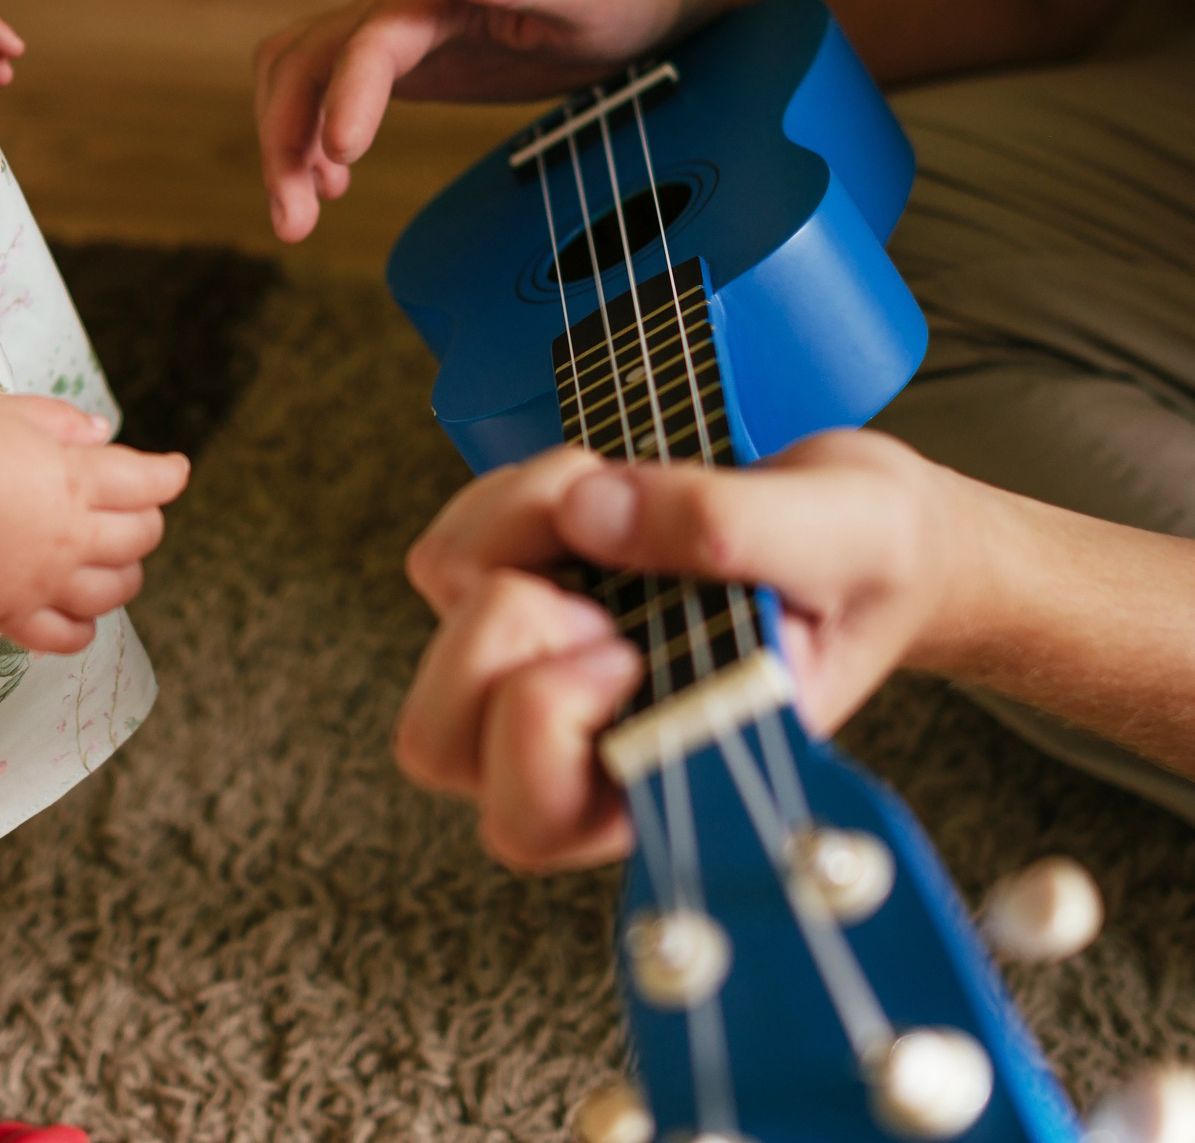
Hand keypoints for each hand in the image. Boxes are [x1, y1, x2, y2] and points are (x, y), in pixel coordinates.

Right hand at [0, 394, 189, 653]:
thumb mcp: (9, 411)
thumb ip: (62, 421)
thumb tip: (102, 433)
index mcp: (77, 480)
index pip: (150, 484)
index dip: (170, 475)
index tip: (174, 470)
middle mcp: (73, 537)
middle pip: (141, 538)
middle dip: (146, 520)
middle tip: (131, 509)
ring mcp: (45, 582)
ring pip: (116, 592)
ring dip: (125, 574)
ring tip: (111, 561)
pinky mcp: (12, 615)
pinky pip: (68, 637)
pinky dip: (84, 627)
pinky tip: (78, 610)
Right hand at [255, 0, 719, 241]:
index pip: (371, 39)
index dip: (348, 95)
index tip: (340, 156)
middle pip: (308, 60)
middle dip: (286, 135)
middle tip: (292, 218)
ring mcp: (397, 29)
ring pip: (303, 76)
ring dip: (285, 142)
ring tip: (298, 215)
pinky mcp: (405, 60)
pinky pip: (330, 91)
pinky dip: (310, 137)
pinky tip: (329, 184)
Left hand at [395, 433, 973, 871]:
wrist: (867, 532)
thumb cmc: (868, 566)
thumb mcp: (846, 533)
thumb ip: (730, 526)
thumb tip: (588, 511)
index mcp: (669, 776)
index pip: (528, 817)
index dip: (543, 720)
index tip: (625, 647)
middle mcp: (587, 737)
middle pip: (436, 737)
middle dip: (502, 627)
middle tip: (595, 588)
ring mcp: (541, 664)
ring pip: (440, 617)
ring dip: (510, 531)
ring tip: (615, 502)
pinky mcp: (519, 588)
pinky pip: (448, 549)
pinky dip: (505, 498)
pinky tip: (591, 486)